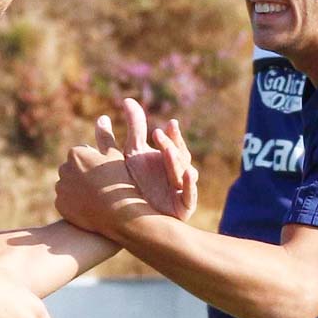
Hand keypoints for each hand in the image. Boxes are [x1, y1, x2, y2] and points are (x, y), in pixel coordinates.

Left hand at [54, 141, 141, 234]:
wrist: (120, 213)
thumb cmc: (121, 181)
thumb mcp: (116, 156)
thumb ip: (105, 137)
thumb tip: (102, 118)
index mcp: (76, 153)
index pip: (80, 155)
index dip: (94, 164)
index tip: (105, 174)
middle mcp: (64, 169)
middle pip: (72, 170)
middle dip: (82, 175)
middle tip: (101, 186)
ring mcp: (61, 188)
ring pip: (67, 186)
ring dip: (77, 189)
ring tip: (96, 198)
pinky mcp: (60, 205)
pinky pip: (65, 202)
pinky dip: (74, 204)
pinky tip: (89, 208)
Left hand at [105, 98, 198, 220]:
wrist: (128, 218)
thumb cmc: (133, 183)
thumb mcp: (133, 152)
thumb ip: (134, 127)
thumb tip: (128, 100)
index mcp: (169, 161)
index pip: (174, 145)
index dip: (173, 135)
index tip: (169, 123)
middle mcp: (178, 174)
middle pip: (180, 158)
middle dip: (170, 146)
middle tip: (158, 136)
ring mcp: (182, 191)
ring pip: (185, 174)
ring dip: (177, 162)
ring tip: (168, 151)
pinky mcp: (184, 208)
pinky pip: (190, 196)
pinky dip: (189, 185)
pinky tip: (186, 175)